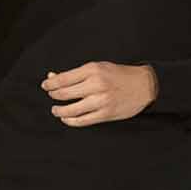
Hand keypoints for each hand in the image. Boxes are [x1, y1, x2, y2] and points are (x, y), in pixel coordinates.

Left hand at [43, 62, 157, 127]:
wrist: (144, 85)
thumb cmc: (120, 75)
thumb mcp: (99, 67)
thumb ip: (76, 74)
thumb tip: (53, 78)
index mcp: (93, 70)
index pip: (63, 79)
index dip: (50, 84)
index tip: (46, 86)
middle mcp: (96, 85)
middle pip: (63, 94)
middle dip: (53, 96)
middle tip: (52, 96)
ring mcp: (101, 101)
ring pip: (70, 110)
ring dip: (59, 111)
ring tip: (56, 110)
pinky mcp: (106, 113)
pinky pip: (82, 120)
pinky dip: (70, 121)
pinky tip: (67, 118)